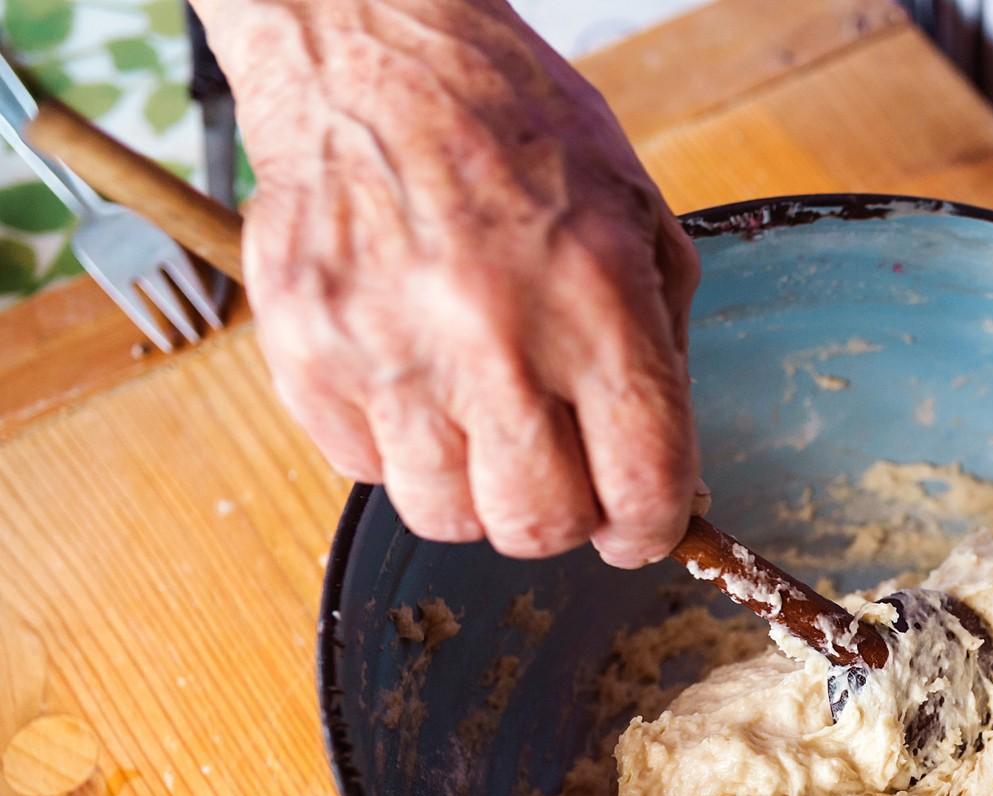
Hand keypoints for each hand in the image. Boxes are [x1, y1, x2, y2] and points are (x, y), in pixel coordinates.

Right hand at [224, 4, 698, 564]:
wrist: (374, 53)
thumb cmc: (517, 130)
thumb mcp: (640, 219)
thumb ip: (661, 351)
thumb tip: (666, 474)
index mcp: (595, 299)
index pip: (643, 481)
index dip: (651, 527)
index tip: (641, 526)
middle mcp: (491, 333)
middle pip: (539, 524)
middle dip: (564, 518)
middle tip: (562, 475)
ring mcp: (387, 346)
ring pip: (446, 516)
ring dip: (477, 491)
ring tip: (482, 421)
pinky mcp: (307, 350)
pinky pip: (364, 469)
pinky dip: (398, 449)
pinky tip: (417, 379)